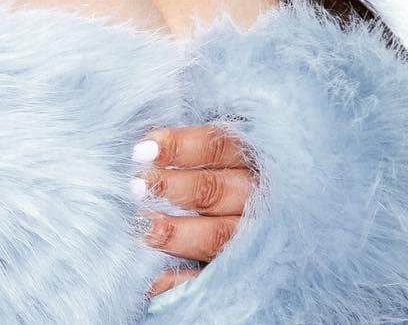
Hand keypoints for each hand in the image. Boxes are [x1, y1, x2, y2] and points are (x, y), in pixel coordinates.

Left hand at [130, 123, 256, 298]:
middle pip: (215, 190)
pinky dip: (185, 281)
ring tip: (146, 231)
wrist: (292, 226)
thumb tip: (145, 149)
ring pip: (218, 236)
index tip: (141, 150)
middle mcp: (257, 197)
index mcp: (252, 158)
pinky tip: (155, 281)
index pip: (217, 147)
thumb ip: (198, 150)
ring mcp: (255, 237)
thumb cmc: (234, 174)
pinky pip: (216, 279)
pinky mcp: (247, 272)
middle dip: (174, 188)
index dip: (179, 146)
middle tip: (136, 186)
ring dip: (179, 235)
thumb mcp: (230, 154)